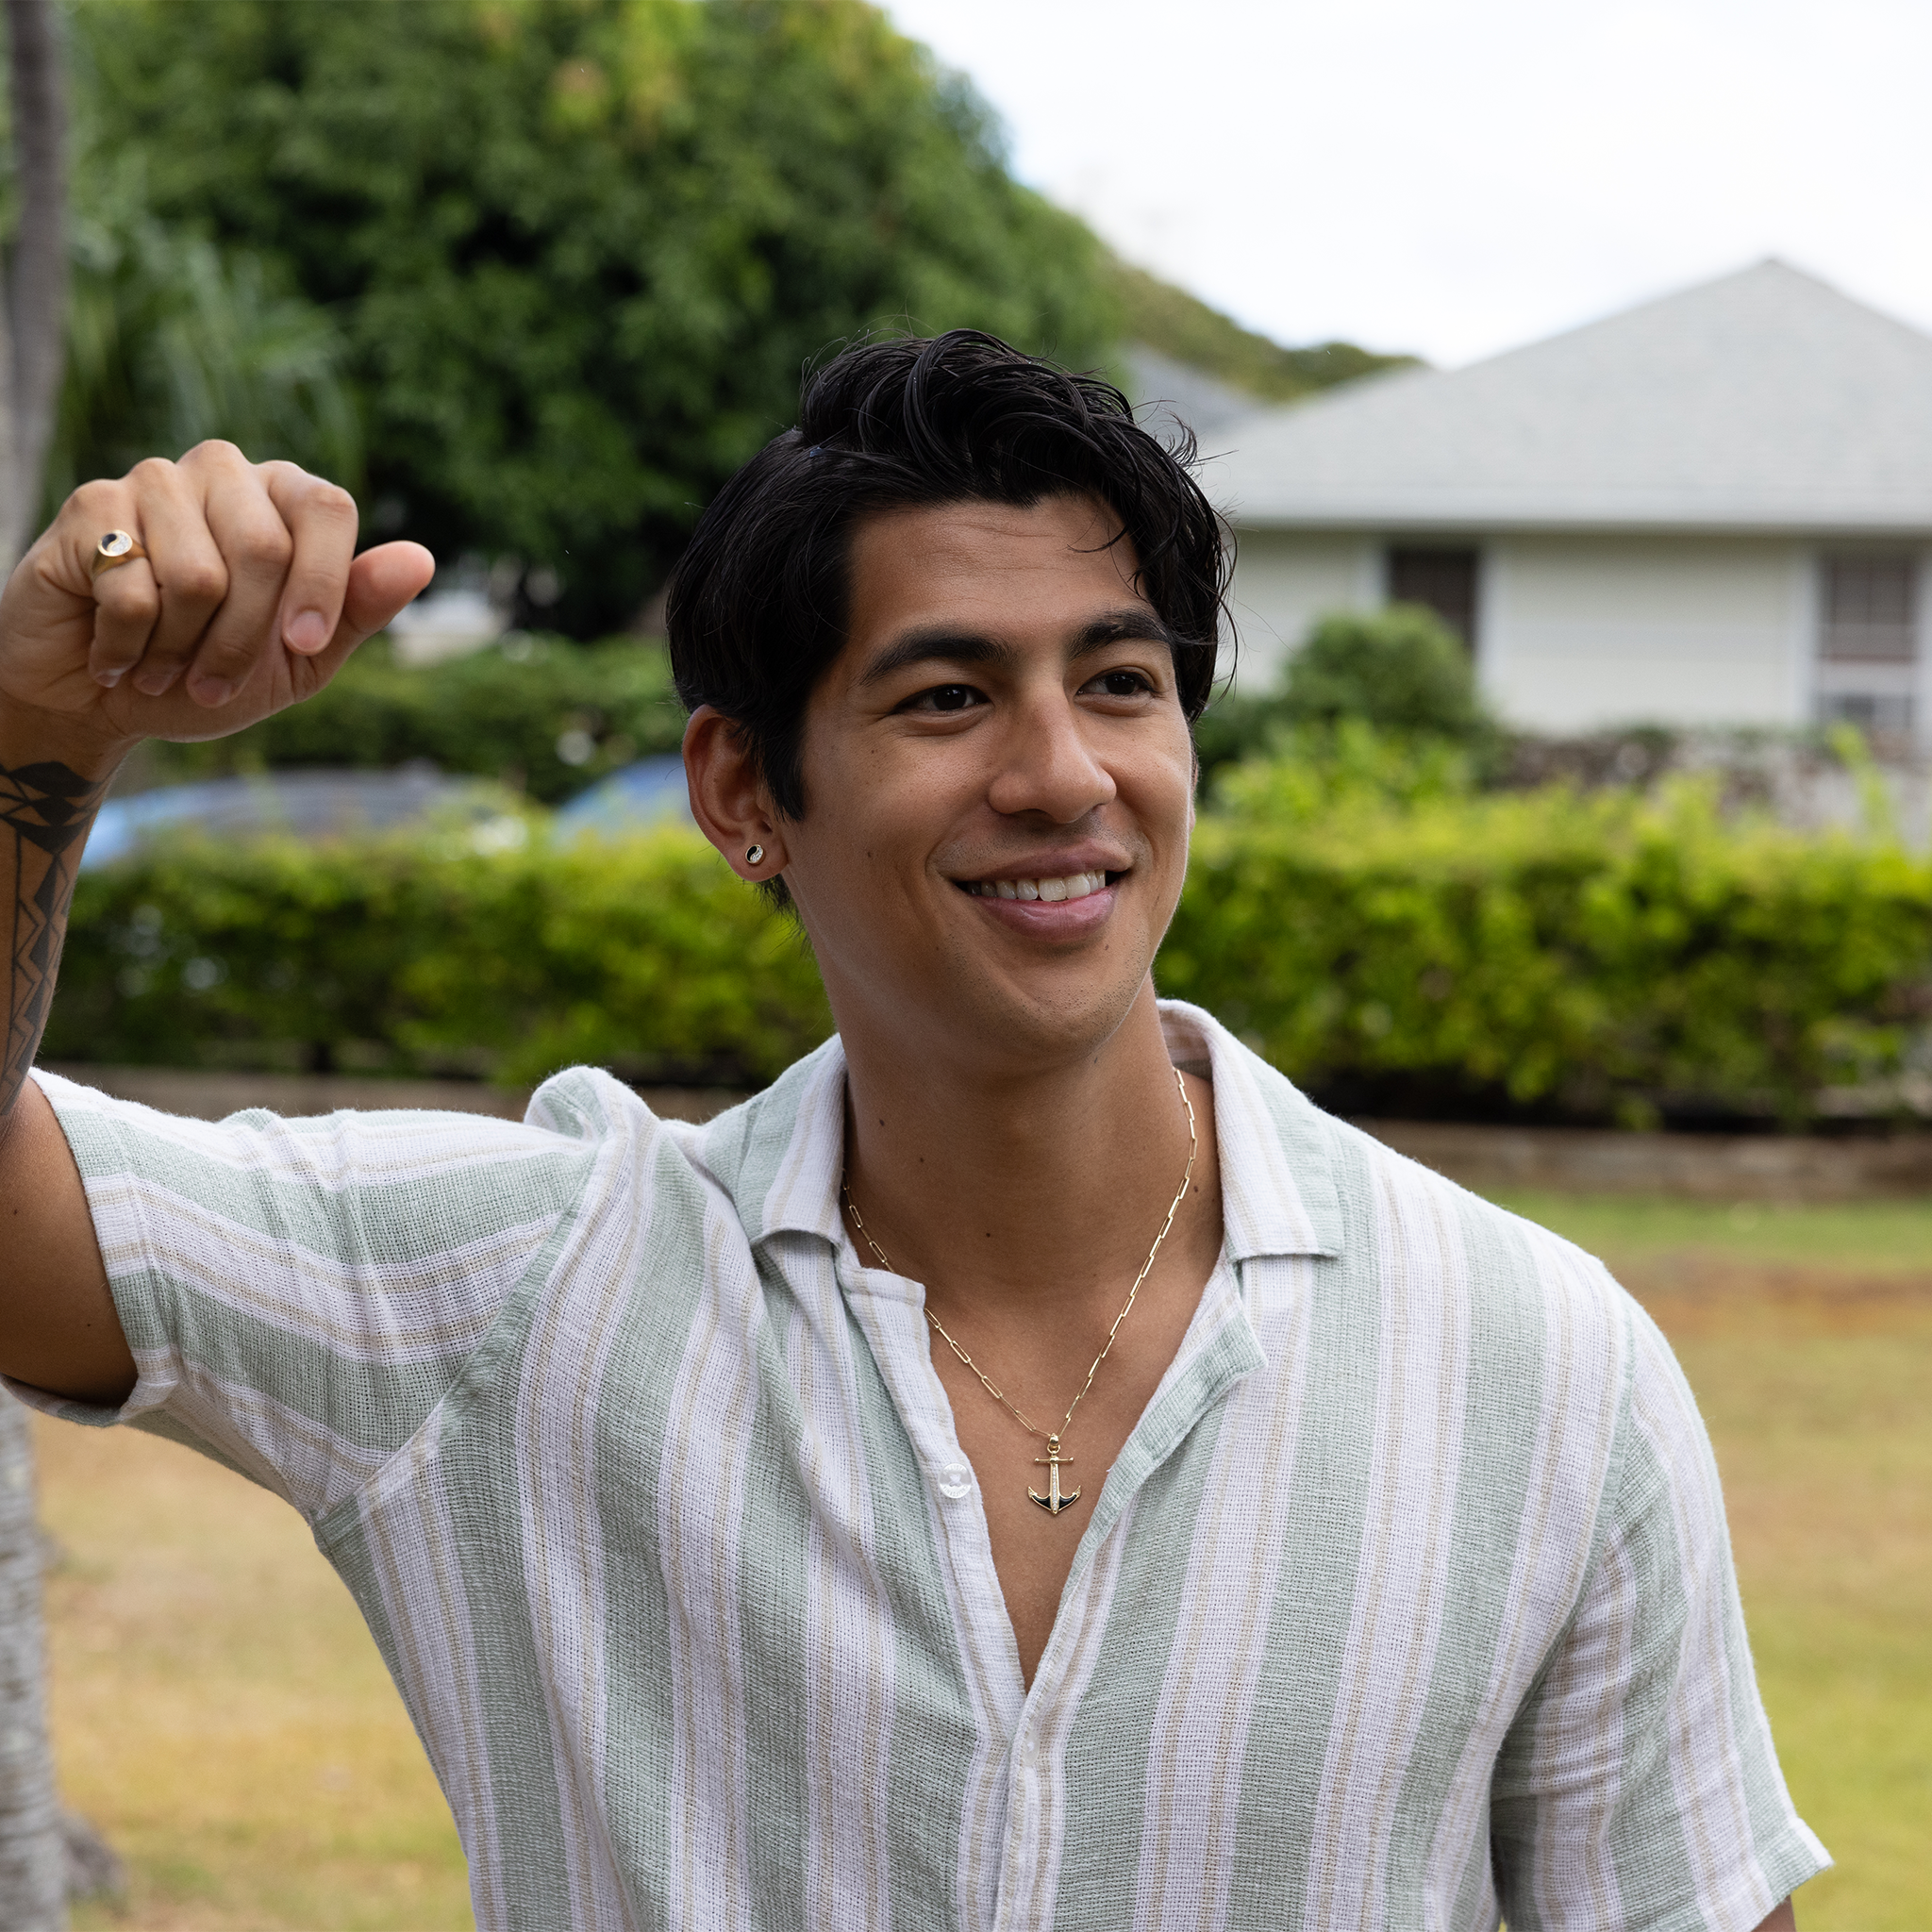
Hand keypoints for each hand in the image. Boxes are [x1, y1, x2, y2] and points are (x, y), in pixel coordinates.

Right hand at [0, 441, 434, 759]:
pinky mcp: (93, 505)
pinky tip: (115, 652)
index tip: (303, 645)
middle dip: (245, 640)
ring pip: (199, 574)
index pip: (329, 508)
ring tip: (162, 666)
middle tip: (212, 682)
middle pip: (266, 548)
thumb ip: (356, 610)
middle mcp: (224, 473)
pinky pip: (134, 588)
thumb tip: (420, 558)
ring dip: (183, 649)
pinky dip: (128, 645)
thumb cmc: (208, 672)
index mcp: (284, 499)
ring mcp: (155, 480)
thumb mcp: (299, 658)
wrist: (102, 700)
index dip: (324, 585)